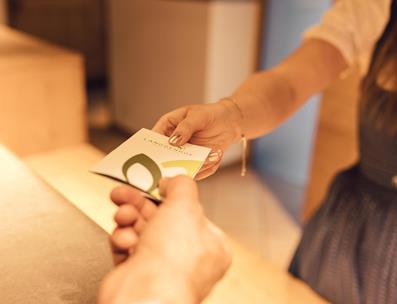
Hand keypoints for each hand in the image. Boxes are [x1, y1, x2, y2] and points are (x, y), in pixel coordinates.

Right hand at [98, 176, 231, 303]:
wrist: (144, 294)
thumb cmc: (173, 258)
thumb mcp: (185, 205)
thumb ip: (182, 185)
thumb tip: (173, 181)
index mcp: (210, 244)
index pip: (190, 212)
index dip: (171, 196)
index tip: (155, 184)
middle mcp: (187, 257)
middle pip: (160, 218)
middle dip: (138, 203)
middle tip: (123, 193)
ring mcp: (161, 266)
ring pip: (141, 229)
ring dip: (128, 218)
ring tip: (123, 215)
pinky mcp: (137, 272)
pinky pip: (127, 246)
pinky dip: (122, 240)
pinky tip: (124, 240)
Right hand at [152, 101, 241, 179]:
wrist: (228, 123)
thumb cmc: (209, 114)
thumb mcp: (197, 116)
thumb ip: (185, 128)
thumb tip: (173, 142)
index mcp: (167, 127)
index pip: (154, 138)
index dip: (151, 147)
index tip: (154, 155)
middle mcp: (173, 143)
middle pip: (164, 157)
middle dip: (171, 162)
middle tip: (180, 163)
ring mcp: (184, 155)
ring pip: (181, 167)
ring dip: (194, 165)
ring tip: (207, 157)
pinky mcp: (196, 163)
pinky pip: (197, 171)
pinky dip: (206, 168)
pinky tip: (215, 157)